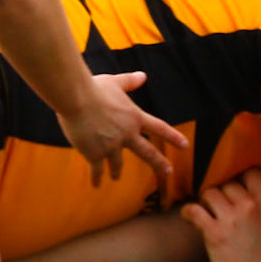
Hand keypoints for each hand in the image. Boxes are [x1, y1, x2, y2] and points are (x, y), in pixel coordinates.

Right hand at [55, 71, 187, 186]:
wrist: (75, 98)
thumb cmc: (93, 87)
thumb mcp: (115, 82)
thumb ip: (129, 81)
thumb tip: (142, 76)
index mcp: (134, 117)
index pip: (159, 128)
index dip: (173, 137)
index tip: (185, 145)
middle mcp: (127, 134)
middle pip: (148, 153)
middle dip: (159, 163)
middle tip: (168, 172)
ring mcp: (112, 146)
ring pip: (117, 165)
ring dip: (116, 172)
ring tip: (115, 177)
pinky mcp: (95, 154)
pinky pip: (97, 170)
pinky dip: (96, 178)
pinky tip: (96, 185)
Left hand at [179, 169, 260, 261]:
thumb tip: (243, 183)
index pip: (251, 172)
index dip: (241, 178)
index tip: (236, 187)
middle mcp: (249, 205)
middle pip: (227, 184)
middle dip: (223, 195)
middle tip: (221, 207)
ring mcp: (231, 219)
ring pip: (210, 193)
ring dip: (207, 202)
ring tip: (207, 213)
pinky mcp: (214, 233)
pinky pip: (194, 210)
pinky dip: (188, 212)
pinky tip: (189, 216)